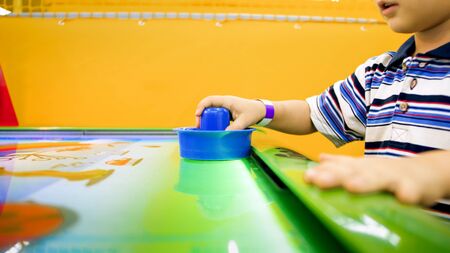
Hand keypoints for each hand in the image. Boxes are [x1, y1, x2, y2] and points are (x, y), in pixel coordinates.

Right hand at [195, 95, 265, 129]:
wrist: (261, 111)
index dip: (201, 106)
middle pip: (208, 106)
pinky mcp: (227, 113)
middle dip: (201, 115)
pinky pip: (216, 115)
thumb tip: (224, 134)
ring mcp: (225, 108)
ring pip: (211, 111)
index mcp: (227, 101)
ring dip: (206, 118)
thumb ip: (235, 127)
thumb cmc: (253, 112)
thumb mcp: (245, 120)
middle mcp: (224, 103)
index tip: (197, 115)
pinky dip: (212, 121)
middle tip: (199, 126)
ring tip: (203, 128)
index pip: (210, 100)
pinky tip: (211, 128)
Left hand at [304, 152, 449, 205]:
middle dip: (334, 176)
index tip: (307, 176)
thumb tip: (319, 158)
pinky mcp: (414, 187)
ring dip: (365, 182)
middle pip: (352, 172)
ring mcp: (393, 177)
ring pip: (378, 179)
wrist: (425, 171)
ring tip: (351, 186)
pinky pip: (411, 191)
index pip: (338, 169)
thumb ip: (342, 164)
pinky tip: (403, 197)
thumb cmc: (388, 172)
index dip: (323, 172)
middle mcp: (373, 170)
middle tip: (317, 180)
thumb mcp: (364, 166)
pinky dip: (407, 193)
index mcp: (360, 167)